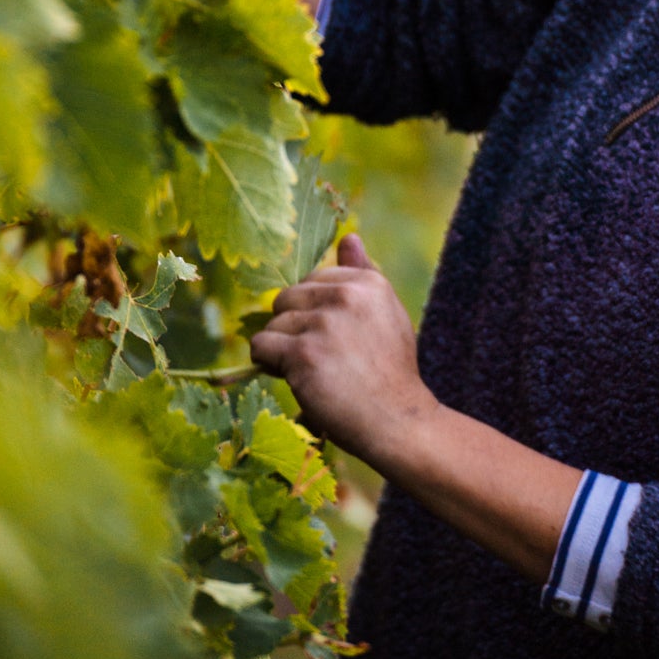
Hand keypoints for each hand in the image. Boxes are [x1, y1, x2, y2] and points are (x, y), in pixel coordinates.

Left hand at [250, 232, 436, 469]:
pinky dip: (268, 363)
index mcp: (368, 282)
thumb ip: (364, 274)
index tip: (334, 338)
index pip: (313, 278)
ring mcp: (324, 324)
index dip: (314, 310)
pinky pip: (261, 347)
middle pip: (287, 297)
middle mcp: (347, 296)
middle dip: (294, 327)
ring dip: (281, 348)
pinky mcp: (303, 354)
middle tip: (320, 357)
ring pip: (273, 323)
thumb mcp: (386, 314)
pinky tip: (293, 377)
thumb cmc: (390, 371)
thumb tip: (349, 236)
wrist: (397, 421)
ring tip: (312, 371)